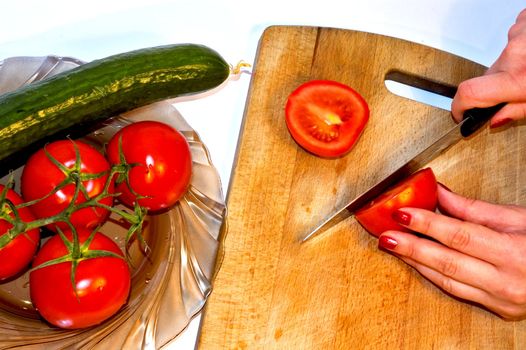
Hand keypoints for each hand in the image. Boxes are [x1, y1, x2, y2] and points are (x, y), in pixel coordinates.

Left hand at [377, 185, 525, 319]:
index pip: (460, 236)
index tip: (401, 213)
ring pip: (447, 281)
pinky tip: (416, 261)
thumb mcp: (516, 217)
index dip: (427, 224)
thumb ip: (473, 209)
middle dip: (412, 248)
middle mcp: (508, 283)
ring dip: (416, 262)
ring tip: (394, 245)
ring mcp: (502, 301)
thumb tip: (437, 193)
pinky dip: (434, 274)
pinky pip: (457, 290)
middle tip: (386, 235)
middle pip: (448, 263)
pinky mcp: (498, 310)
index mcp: (515, 254)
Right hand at [451, 9, 525, 126]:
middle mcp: (514, 54)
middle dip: (497, 85)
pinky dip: (522, 47)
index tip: (459, 114)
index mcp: (518, 79)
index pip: (468, 94)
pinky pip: (514, 39)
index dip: (458, 107)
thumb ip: (518, 111)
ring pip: (502, 57)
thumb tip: (495, 119)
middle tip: (517, 90)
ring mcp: (518, 34)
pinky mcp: (523, 20)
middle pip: (487, 76)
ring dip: (513, 64)